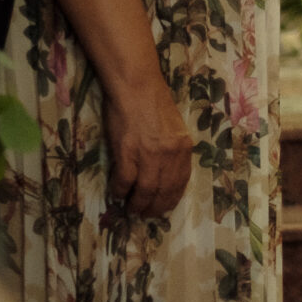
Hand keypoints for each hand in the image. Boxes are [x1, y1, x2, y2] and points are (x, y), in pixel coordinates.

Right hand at [104, 77, 192, 219]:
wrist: (136, 86)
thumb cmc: (154, 102)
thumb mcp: (174, 127)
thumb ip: (172, 149)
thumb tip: (163, 170)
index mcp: (183, 147)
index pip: (180, 182)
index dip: (171, 198)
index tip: (164, 207)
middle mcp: (170, 154)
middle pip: (163, 190)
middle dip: (154, 207)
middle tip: (145, 214)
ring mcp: (149, 155)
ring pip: (144, 191)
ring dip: (137, 204)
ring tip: (131, 210)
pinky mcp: (127, 154)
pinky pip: (124, 182)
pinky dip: (120, 191)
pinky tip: (117, 194)